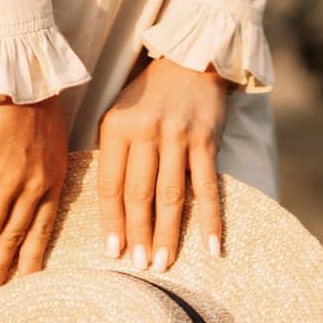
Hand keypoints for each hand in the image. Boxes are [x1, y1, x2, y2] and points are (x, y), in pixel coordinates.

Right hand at [0, 96, 68, 296]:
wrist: (22, 75)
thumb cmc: (39, 100)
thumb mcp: (54, 142)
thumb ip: (45, 169)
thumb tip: (35, 186)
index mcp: (51, 181)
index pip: (41, 231)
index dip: (29, 260)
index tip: (22, 281)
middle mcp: (30, 188)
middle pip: (12, 238)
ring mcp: (4, 180)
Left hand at [97, 56, 229, 271]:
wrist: (190, 58)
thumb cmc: (150, 92)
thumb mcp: (121, 111)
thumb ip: (115, 151)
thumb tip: (110, 206)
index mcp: (118, 126)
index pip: (111, 184)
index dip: (111, 221)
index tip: (112, 252)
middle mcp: (146, 131)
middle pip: (139, 194)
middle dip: (139, 234)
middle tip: (140, 265)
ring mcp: (178, 136)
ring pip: (171, 195)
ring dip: (168, 233)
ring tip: (164, 263)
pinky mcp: (206, 140)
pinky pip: (207, 187)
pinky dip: (211, 219)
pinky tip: (212, 247)